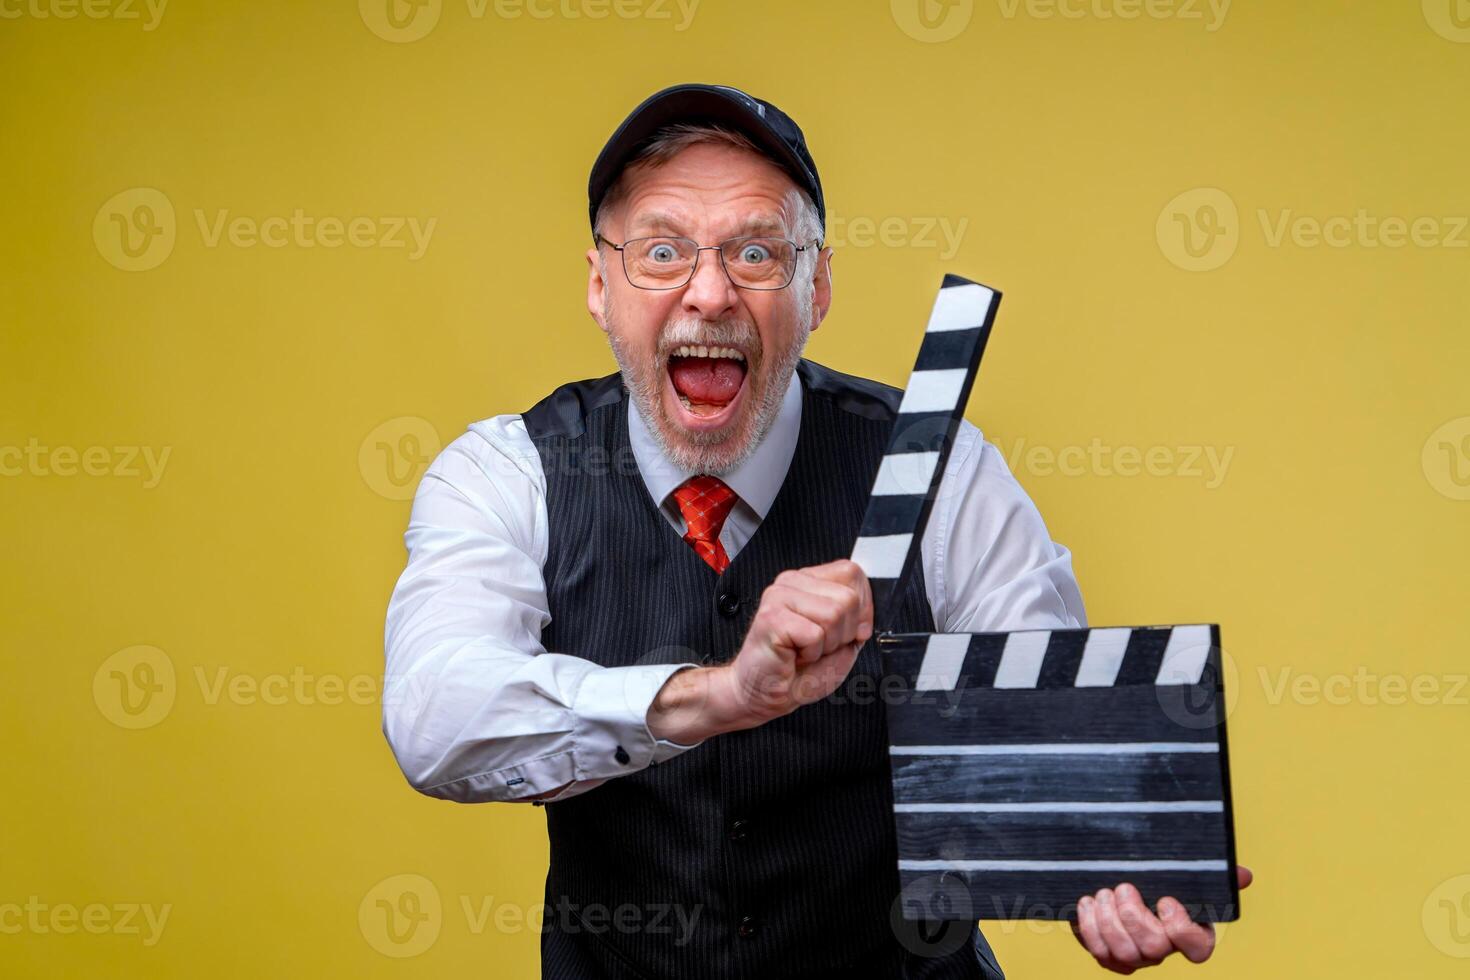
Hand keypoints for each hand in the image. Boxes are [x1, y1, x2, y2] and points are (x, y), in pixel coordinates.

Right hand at [724, 559, 873, 724]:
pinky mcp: (771, 617)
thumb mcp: (842, 641)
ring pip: (834, 613)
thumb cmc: (799, 670)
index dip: (863, 607)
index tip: (850, 630)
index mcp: (809, 581)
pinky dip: (812, 653)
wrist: (764, 694)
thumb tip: (866, 606)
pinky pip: (815, 634)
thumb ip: (857, 618)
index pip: (852, 573)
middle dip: (845, 632)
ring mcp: (778, 597)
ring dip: (827, 644)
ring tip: (807, 650)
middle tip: (820, 645)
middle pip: (848, 597)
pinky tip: (795, 655)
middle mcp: (791, 582)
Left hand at [1071, 866, 1253, 972]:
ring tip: (1103, 893)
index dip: (1181, 929)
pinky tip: (1087, 903)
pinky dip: (1090, 927)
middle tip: (1123, 888)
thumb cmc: (1157, 876)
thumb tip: (1244, 875)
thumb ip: (1212, 873)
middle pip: (1154, 950)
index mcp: (1190, 931)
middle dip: (1134, 917)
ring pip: (1124, 954)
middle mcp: (1164, 949)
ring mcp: (1136, 956)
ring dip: (1109, 920)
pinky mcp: (1109, 956)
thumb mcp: (1182, 871)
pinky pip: (1099, 952)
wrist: (1116, 877)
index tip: (1165, 900)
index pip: (1198, 948)